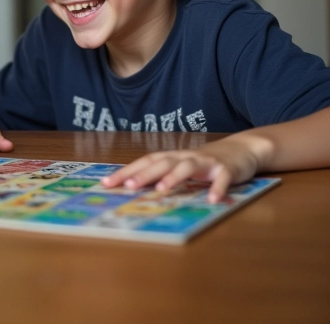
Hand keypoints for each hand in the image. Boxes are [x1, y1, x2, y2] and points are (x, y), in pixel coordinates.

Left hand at [100, 137, 260, 202]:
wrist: (242, 149)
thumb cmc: (205, 162)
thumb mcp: (183, 168)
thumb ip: (164, 176)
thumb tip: (135, 190)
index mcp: (172, 157)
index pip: (145, 162)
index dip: (126, 172)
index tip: (107, 183)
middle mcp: (186, 157)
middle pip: (162, 162)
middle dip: (144, 174)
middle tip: (127, 187)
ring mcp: (206, 161)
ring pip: (188, 167)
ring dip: (174, 177)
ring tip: (162, 190)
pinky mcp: (227, 169)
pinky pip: (222, 178)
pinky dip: (217, 188)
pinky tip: (212, 200)